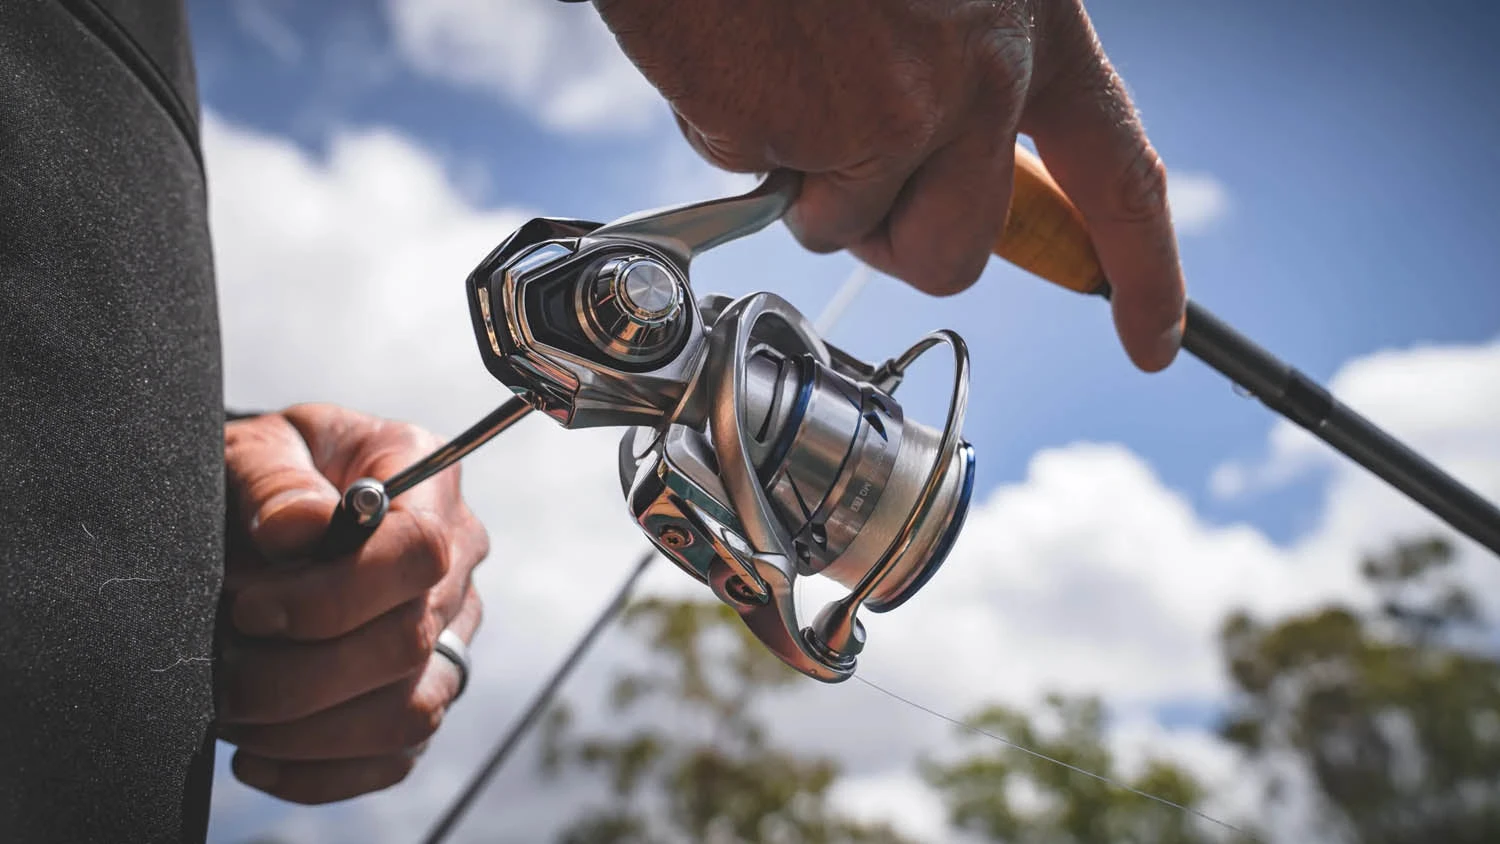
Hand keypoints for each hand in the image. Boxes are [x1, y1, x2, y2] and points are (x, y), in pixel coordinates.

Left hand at [218, 404, 488, 803]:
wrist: (267, 505)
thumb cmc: (267, 470)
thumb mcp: (256, 446)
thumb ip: (272, 478)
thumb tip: (297, 530)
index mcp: (426, 478)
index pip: (420, 552)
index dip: (337, 596)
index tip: (252, 610)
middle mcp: (458, 559)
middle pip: (410, 643)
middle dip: (301, 675)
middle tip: (222, 669)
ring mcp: (451, 632)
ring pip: (412, 714)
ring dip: (308, 731)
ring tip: (234, 711)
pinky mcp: (426, 691)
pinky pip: (396, 758)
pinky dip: (320, 773)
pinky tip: (256, 756)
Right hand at [595, 0, 1185, 370]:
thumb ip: (959, 76)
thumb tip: (933, 194)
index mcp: (1032, 22)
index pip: (1118, 167)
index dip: (1142, 263)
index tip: (1154, 338)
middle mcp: (985, 70)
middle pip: (959, 251)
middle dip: (891, 240)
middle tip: (845, 174)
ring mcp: (899, 108)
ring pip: (850, 233)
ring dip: (802, 181)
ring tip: (781, 72)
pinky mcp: (815, 135)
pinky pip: (765, 188)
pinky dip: (736, 136)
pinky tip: (739, 54)